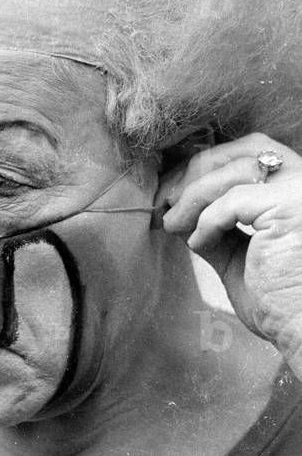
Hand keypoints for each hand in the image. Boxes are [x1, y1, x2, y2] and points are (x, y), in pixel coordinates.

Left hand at [155, 133, 301, 375]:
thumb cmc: (281, 304)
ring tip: (173, 224)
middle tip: (166, 200)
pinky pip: (232, 201)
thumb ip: (216, 229)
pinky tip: (199, 243)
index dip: (208, 165)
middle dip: (197, 171)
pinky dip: (207, 220)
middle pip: (243, 150)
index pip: (251, 153)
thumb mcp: (239, 257)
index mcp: (298, 190)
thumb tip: (180, 212)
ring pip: (233, 172)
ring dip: (193, 197)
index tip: (174, 192)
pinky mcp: (291, 207)